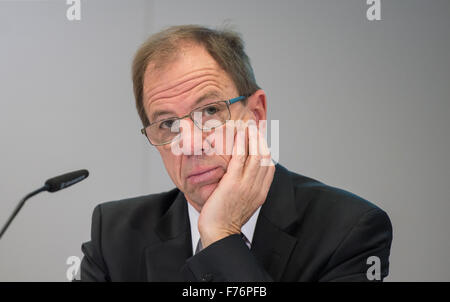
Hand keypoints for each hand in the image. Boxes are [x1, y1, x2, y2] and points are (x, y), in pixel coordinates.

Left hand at [197, 123, 274, 247]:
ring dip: (252, 138)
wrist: (219, 233)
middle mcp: (257, 187)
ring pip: (255, 155)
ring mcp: (246, 185)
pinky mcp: (233, 183)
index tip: (260, 139)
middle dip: (260, 140)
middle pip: (264, 157)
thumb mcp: (242, 204)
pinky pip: (240, 159)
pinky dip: (241, 144)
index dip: (266, 150)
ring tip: (247, 125)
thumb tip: (242, 179)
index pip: (269, 167)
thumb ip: (246, 190)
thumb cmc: (226, 220)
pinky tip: (239, 135)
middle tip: (254, 126)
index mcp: (261, 193)